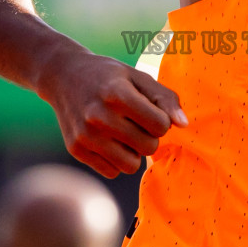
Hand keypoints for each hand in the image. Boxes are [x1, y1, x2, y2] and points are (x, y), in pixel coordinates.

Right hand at [38, 53, 187, 177]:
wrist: (63, 75)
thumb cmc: (110, 77)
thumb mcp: (138, 77)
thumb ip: (165, 98)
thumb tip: (184, 125)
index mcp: (117, 94)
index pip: (161, 126)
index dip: (161, 120)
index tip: (149, 110)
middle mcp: (99, 116)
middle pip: (148, 147)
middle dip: (149, 136)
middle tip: (136, 122)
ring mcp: (85, 135)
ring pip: (130, 166)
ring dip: (133, 152)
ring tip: (124, 133)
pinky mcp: (76, 149)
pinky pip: (112, 171)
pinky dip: (115, 160)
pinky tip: (108, 140)